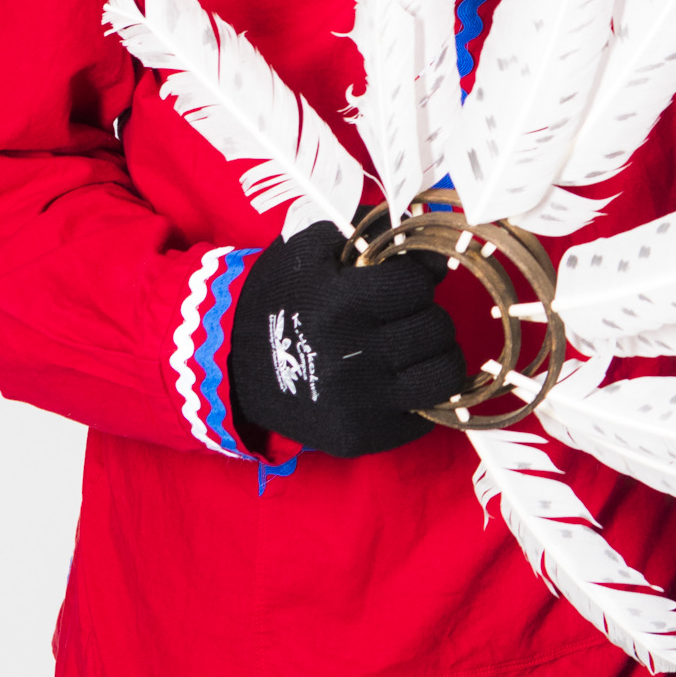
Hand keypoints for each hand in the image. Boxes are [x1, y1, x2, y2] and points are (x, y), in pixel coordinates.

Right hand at [229, 220, 465, 456]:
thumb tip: (440, 261)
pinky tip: (394, 379)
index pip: (417, 285)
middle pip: (436, 329)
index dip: (411, 278)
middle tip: (401, 317)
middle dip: (425, 314)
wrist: (232, 362)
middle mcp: (348, 359)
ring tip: (412, 348)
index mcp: (337, 305)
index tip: (394, 284)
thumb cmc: (282, 295)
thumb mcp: (318, 247)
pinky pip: (426, 415)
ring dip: (436, 355)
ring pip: (443, 376)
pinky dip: (419, 393)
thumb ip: (382, 238)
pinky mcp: (358, 439)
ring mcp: (355, 405)